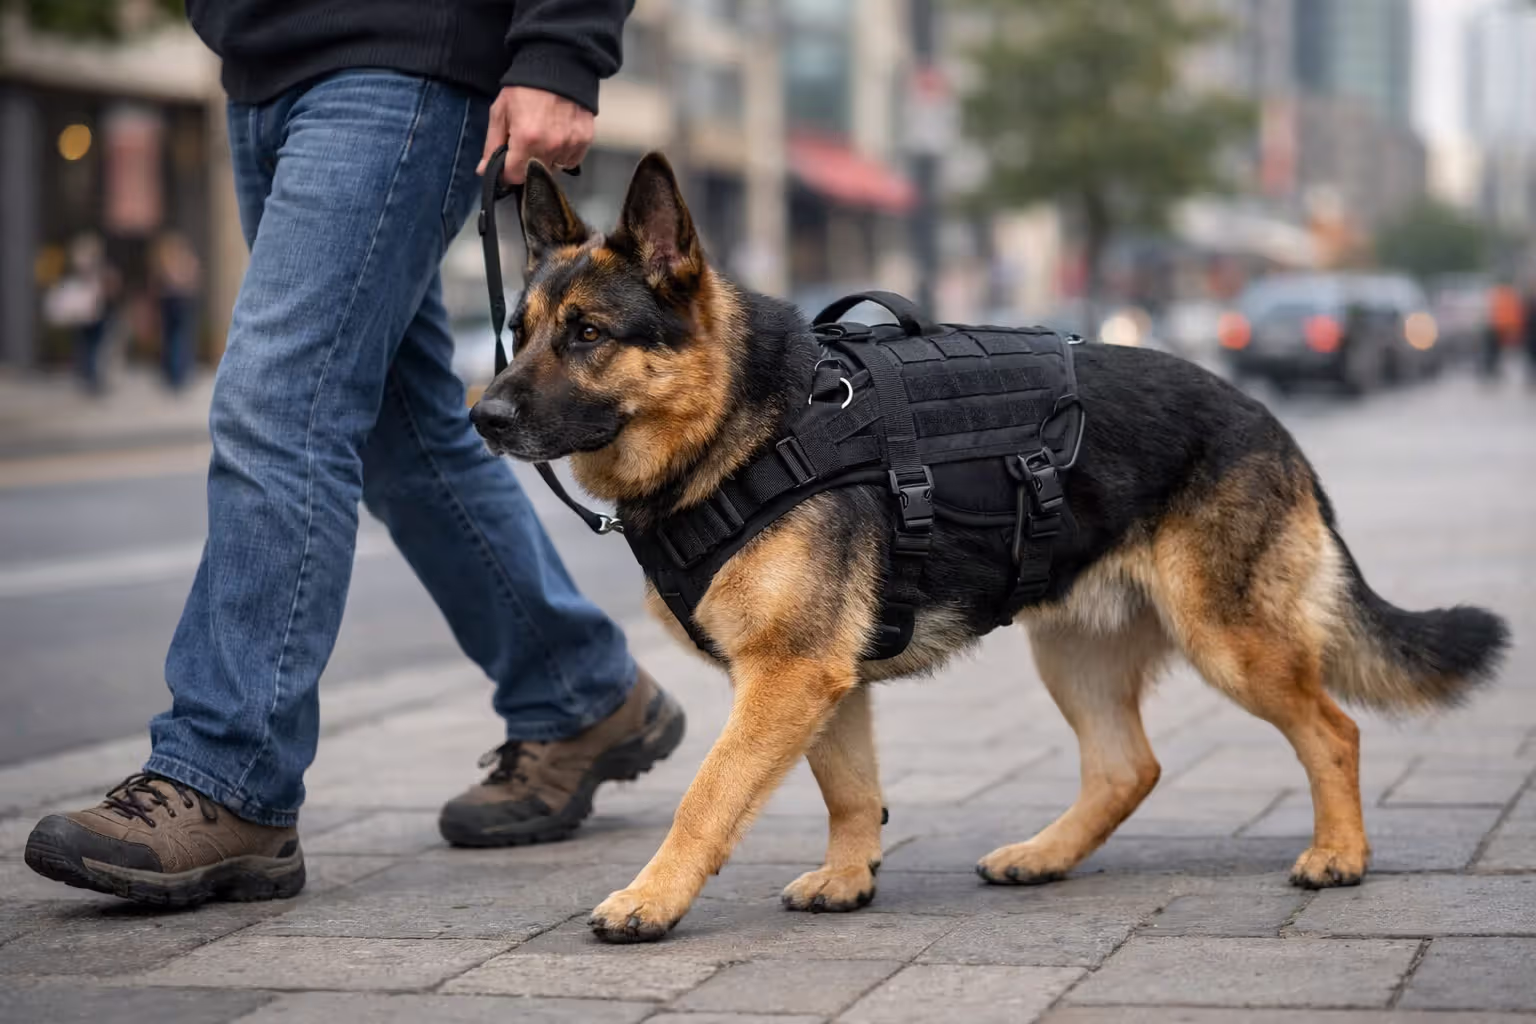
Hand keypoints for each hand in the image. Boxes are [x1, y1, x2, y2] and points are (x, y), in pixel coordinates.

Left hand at [479, 86, 593, 184]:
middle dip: (527, 165)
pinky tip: (558, 136)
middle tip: (526, 145)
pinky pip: (571, 160)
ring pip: (554, 169)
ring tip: (544, 137)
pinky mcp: (585, 140)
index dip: (508, 172)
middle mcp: (551, 146)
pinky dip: (563, 154)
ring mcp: (570, 144)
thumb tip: (483, 170)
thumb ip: (492, 144)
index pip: (515, 177)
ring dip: (546, 160)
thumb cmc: (525, 87)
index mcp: (526, 139)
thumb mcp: (501, 111)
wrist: (558, 65)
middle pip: (535, 176)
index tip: (508, 164)